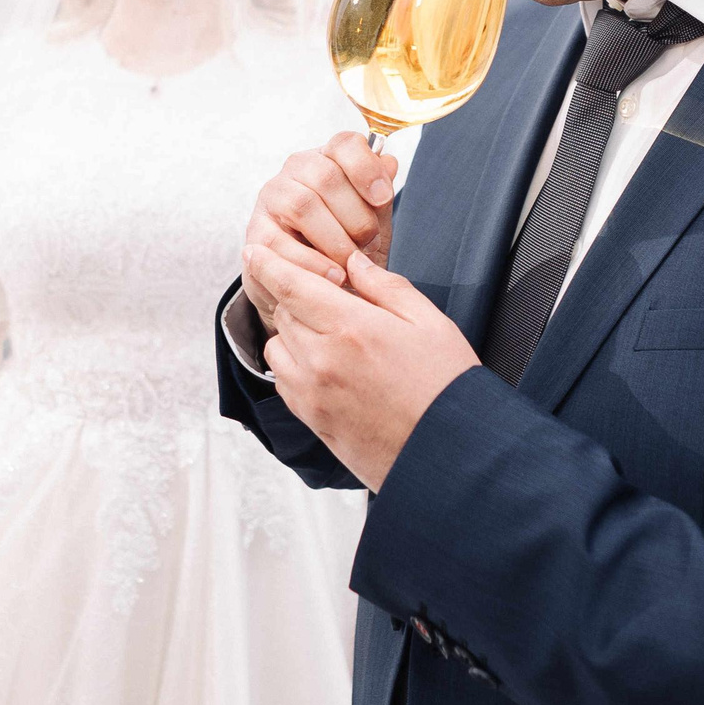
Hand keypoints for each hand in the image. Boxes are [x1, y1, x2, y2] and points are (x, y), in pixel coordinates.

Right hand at [242, 132, 396, 329]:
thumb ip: (380, 197)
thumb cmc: (345, 246)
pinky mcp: (256, 231)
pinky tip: (333, 276)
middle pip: (326, 176)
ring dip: (334, 239)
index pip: (345, 144)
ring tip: (352, 264)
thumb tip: (391, 163)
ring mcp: (273, 197)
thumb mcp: (372, 223)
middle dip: (356, 216)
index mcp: (329, 158)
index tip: (383, 198)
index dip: (367, 168)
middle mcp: (297, 169)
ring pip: (303, 205)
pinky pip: (280, 243)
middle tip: (370, 244)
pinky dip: (312, 263)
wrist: (311, 286)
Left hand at [248, 246, 477, 491]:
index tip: (254, 251)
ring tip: (327, 334)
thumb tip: (354, 263)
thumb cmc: (447, 387)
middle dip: (297, 299)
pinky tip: (324, 365)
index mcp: (352, 328)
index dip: (267, 264)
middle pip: (283, 313)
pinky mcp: (313, 420)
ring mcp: (313, 394)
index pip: (291, 286)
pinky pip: (283, 382)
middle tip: (327, 298)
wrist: (449, 453)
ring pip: (276, 348)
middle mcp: (323, 360)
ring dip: (292, 334)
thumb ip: (386, 286)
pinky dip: (293, 366)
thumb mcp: (430, 323)